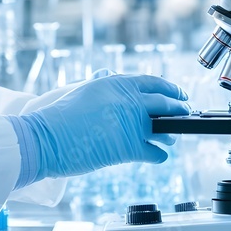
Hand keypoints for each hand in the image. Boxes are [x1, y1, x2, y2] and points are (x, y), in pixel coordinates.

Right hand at [16, 74, 189, 180]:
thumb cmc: (58, 115)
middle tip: (186, 113)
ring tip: (171, 138)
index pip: (153, 82)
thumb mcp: (82, 88)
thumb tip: (112, 74)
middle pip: (166, 103)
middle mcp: (128, 99)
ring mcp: (131, 123)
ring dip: (171, 134)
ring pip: (166, 128)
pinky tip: (158, 156)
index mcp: (116, 82)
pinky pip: (156, 152)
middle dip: (180, 109)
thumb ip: (103, 83)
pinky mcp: (129, 147)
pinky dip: (159, 155)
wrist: (44, 138)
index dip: (170, 88)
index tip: (179, 94)